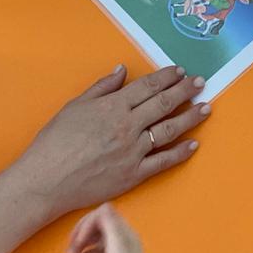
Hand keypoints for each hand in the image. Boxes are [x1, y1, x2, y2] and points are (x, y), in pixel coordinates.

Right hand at [12, 65, 210, 222]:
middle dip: (185, 91)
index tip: (180, 71)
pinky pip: (163, 162)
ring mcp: (134, 151)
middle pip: (163, 104)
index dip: (166, 77)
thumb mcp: (75, 106)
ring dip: (190, 117)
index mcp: (113, 106)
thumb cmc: (55, 142)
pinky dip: (180, 152)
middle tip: (200, 83)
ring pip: (169, 130)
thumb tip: (123, 71)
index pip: (147, 87)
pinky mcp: (134, 174)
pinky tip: (194, 144)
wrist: (46, 180)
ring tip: (206, 108)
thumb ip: (102, 87)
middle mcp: (128, 126)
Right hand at [68, 204, 155, 252]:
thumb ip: (111, 226)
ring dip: (80, 247)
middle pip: (97, 225)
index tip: (79, 241)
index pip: (104, 214)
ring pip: (93, 241)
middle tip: (71, 249)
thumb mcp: (119, 251)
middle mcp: (122, 243)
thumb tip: (102, 207)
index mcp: (126, 235)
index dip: (88, 223)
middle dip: (81, 233)